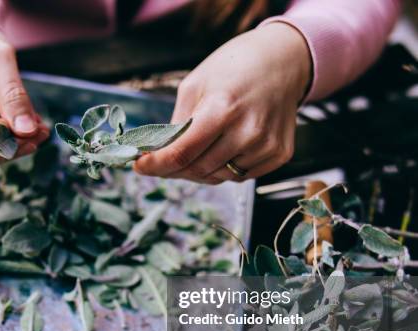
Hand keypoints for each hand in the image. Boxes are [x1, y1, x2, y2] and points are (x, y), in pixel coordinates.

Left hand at [134, 23, 311, 183]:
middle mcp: (248, 131)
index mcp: (222, 108)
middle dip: (173, 169)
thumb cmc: (234, 68)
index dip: (155, 164)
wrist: (284, 60)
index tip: (139, 166)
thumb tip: (158, 156)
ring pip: (218, 177)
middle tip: (162, 161)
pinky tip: (224, 148)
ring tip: (197, 149)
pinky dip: (224, 169)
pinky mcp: (279, 155)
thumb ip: (176, 124)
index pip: (181, 153)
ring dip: (198, 170)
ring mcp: (266, 146)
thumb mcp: (195, 85)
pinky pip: (240, 176)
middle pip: (197, 170)